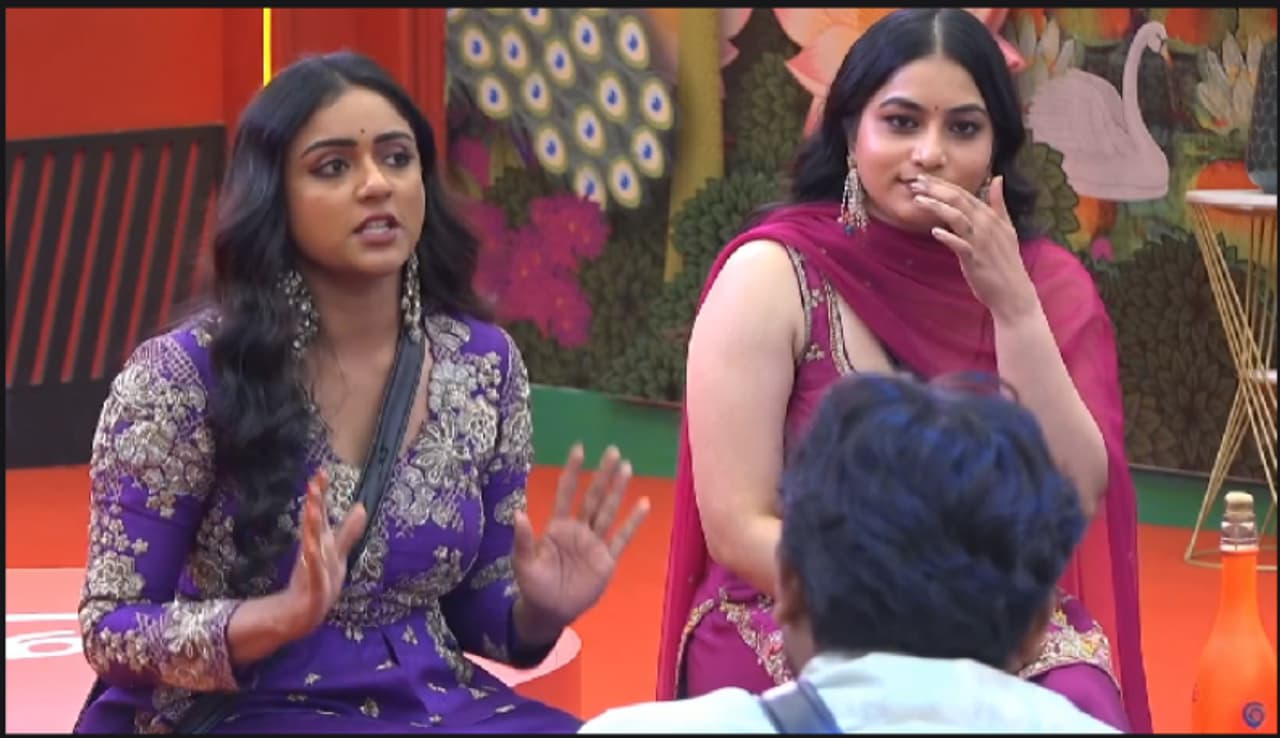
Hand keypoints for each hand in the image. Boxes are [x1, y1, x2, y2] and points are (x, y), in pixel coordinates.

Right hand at [280, 470, 367, 640]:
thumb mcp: (337, 552)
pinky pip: (313, 568)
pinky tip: (311, 547)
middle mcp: (314, 548)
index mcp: (320, 540)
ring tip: (312, 506)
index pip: (320, 511)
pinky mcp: (313, 582)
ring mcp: (312, 564)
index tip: (320, 471)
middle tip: (313, 483)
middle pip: (314, 521)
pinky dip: (312, 558)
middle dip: (314, 502)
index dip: (320, 492)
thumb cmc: (319, 579)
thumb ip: (349, 530)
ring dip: (312, 524)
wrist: (303, 612)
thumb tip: (362, 506)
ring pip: (312, 541)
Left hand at [511, 444, 649, 637]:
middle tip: (613, 450)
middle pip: (593, 496)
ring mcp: (594, 543)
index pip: (566, 493)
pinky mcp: (607, 560)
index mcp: (558, 527)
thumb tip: (518, 513)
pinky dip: (632, 522)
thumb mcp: (524, 564)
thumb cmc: (534, 585)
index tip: (579, 449)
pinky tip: (643, 503)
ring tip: (627, 467)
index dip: (573, 472)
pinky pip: (622, 538)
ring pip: (608, 511)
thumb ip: (524, 540)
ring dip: (617, 490)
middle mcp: (579, 530)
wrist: (550, 612)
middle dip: (603, 474)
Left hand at [910, 174, 1039, 322]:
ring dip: (937, 207)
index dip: (942, 184)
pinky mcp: (975, 260)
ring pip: (957, 217)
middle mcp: (986, 225)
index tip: (922, 178)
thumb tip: (997, 178)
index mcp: (990, 216)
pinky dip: (948, 237)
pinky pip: (960, 245)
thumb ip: (998, 203)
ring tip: (918, 201)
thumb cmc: (1006, 260)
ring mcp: (980, 242)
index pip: (964, 193)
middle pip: (958, 200)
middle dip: (936, 189)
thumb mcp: (1006, 228)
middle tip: (915, 183)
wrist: (1012, 291)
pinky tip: (934, 231)